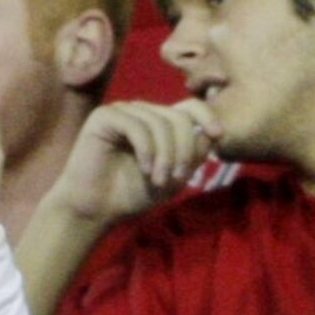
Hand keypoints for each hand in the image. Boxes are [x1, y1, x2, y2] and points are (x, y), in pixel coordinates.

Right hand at [49, 99, 214, 229]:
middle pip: (179, 118)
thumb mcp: (174, 177)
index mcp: (159, 123)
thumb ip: (193, 155)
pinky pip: (136, 126)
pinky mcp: (104, 117)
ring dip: (166, 156)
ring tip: (158, 181)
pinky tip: (144, 169)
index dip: (207, 115)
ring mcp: (123, 112)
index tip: (217, 135)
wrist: (96, 208)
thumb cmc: (131, 193)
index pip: (190, 106)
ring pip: (160, 123)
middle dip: (183, 151)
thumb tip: (212, 132)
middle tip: (177, 179)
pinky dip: (146, 150)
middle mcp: (142, 112)